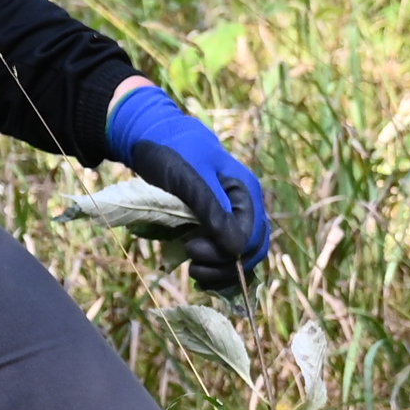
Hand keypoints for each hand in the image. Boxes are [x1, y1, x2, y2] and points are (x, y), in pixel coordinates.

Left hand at [103, 82, 272, 296]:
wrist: (157, 138)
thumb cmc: (172, 154)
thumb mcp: (189, 179)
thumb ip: (212, 210)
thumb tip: (235, 248)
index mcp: (247, 192)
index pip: (250, 237)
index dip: (225, 252)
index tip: (191, 249)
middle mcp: (247, 207)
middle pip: (252, 250)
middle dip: (224, 266)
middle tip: (193, 267)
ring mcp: (235, 216)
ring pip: (243, 255)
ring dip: (221, 271)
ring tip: (194, 271)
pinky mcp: (220, 224)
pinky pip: (229, 253)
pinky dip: (218, 266)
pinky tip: (200, 270)